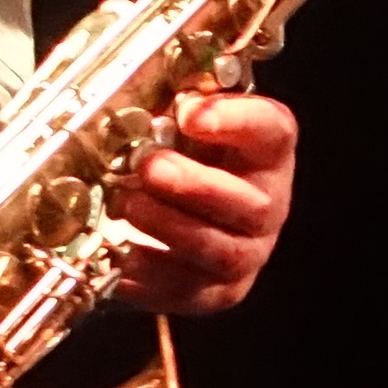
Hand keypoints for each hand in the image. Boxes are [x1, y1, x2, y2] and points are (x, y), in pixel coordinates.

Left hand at [115, 90, 296, 315]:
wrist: (175, 206)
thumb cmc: (179, 152)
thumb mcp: (179, 118)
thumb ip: (171, 102)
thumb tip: (139, 96)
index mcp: (267, 151)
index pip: (272, 131)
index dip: (234, 123)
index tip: (189, 114)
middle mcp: (268, 204)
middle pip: (252, 206)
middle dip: (195, 187)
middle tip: (149, 167)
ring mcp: (247, 253)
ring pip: (221, 253)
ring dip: (169, 228)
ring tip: (125, 203)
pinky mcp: (217, 292)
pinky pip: (187, 291)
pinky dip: (146, 273)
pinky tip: (115, 250)